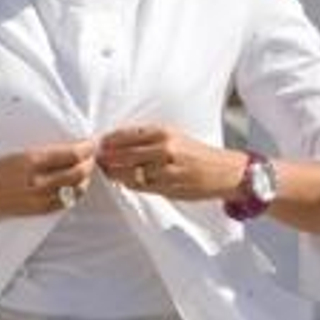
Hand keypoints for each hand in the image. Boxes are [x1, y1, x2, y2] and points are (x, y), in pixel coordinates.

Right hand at [0, 140, 97, 216]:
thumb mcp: (21, 153)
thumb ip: (47, 153)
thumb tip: (72, 149)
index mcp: (32, 161)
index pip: (70, 154)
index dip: (86, 148)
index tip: (91, 144)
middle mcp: (38, 181)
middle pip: (78, 172)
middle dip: (90, 162)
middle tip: (92, 156)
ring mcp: (40, 198)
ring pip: (76, 189)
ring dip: (85, 178)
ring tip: (85, 170)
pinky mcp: (40, 211)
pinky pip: (66, 202)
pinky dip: (75, 193)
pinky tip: (75, 186)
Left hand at [98, 124, 239, 200]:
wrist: (223, 172)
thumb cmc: (197, 153)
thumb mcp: (175, 136)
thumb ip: (149, 138)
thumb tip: (119, 141)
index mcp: (164, 132)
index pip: (127, 134)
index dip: (109, 140)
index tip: (98, 143)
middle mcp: (164, 149)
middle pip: (124, 154)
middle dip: (107, 157)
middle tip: (96, 159)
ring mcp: (165, 170)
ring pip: (129, 172)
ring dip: (114, 173)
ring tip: (105, 171)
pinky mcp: (168, 187)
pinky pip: (140, 186)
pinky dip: (128, 183)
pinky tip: (122, 181)